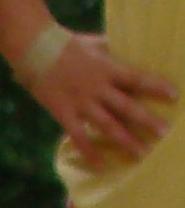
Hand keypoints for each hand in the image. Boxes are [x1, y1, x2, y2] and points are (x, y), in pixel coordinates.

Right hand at [32, 31, 175, 162]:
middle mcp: (98, 88)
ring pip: (107, 125)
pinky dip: (90, 152)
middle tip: (165, 133)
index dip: (157, 87)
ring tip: (141, 153)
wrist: (36, 49)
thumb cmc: (68, 43)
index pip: (138, 79)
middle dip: (147, 120)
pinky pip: (79, 137)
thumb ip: (113, 49)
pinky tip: (101, 165)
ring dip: (126, 140)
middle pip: (127, 107)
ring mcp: (81, 103)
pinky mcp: (64, 114)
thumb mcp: (95, 42)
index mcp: (108, 68)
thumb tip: (130, 48)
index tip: (175, 95)